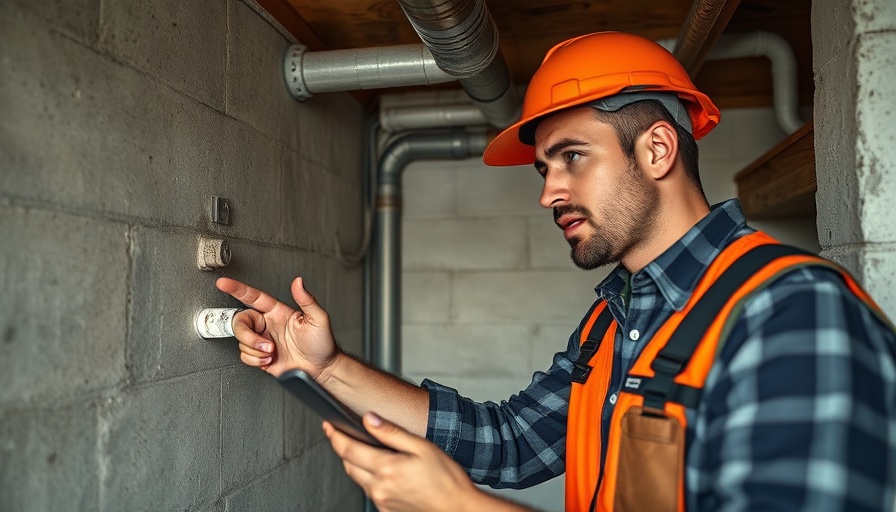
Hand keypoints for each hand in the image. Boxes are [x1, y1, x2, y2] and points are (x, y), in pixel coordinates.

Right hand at [215, 277, 336, 378]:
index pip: (254, 297)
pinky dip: (255, 359)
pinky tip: (268, 359)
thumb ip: (307, 300)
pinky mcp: (260, 355)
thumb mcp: (318, 319)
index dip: (237, 289)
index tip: (224, 283)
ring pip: (241, 340)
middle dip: (247, 335)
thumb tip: (298, 282)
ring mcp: (262, 340)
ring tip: (273, 352)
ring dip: (256, 349)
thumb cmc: (322, 344)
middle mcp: (267, 324)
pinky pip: (245, 355)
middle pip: (240, 321)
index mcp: (277, 312)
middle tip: (264, 344)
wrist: (320, 369)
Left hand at [325, 414, 530, 511]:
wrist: (458, 508)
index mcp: (387, 469)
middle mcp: (379, 488)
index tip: (329, 425)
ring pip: (357, 479)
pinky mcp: (387, 511)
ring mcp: (382, 502)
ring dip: (356, 463)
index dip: (335, 435)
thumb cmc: (447, 480)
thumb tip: (369, 419)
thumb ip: (392, 432)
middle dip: (343, 448)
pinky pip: (370, 491)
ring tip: (365, 450)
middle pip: (348, 465)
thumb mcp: (422, 447)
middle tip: (343, 434)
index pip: (348, 449)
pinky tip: (383, 471)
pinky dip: (369, 478)